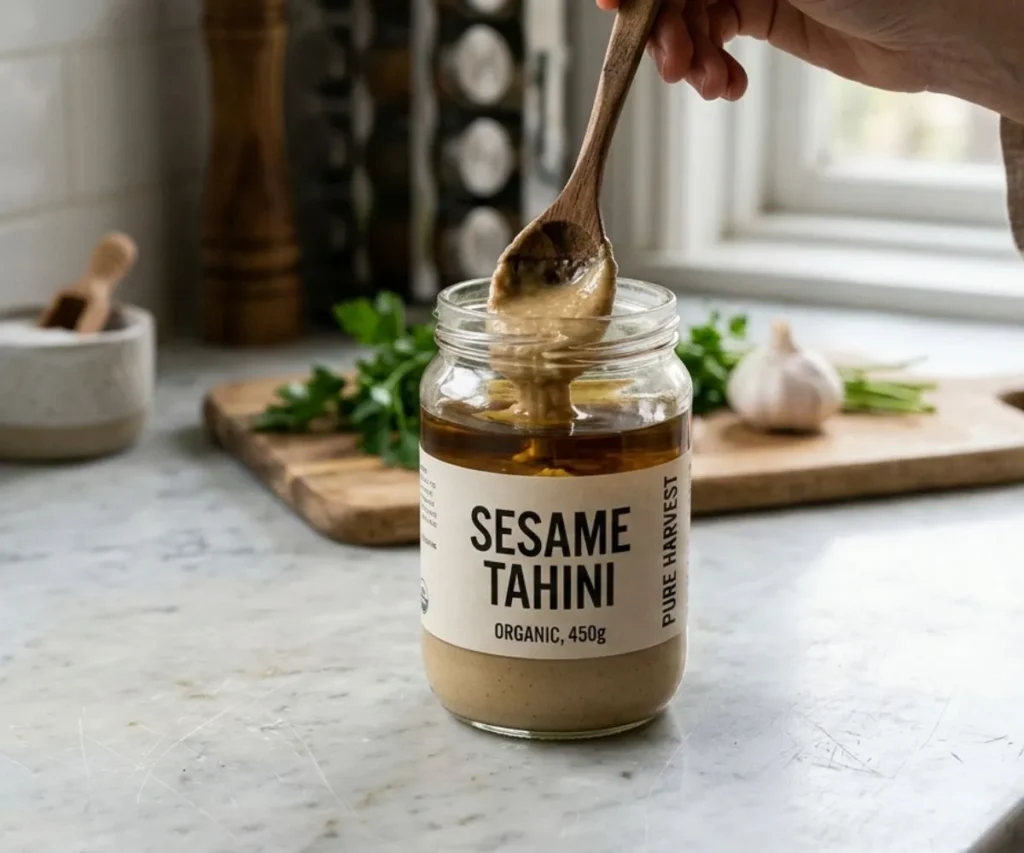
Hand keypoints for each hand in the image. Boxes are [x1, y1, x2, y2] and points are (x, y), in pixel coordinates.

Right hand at [596, 0, 1023, 121]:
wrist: (949, 24)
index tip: (612, 5)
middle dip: (665, 26)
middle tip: (670, 64)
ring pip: (692, 14)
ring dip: (688, 55)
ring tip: (707, 82)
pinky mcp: (770, 12)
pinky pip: (716, 38)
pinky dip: (712, 67)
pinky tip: (724, 85)